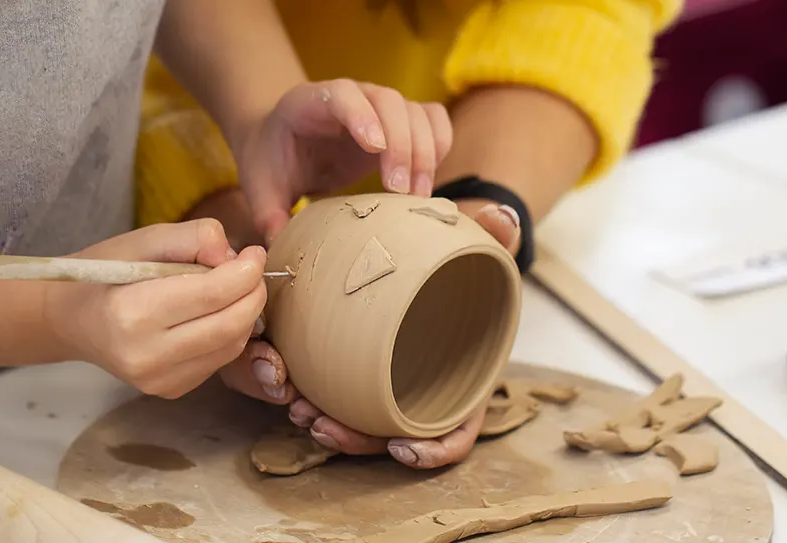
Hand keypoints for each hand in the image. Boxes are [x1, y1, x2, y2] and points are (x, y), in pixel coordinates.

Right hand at [44, 220, 267, 398]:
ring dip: (247, 313)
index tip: (255, 253)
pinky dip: (231, 332)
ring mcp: (158, 380)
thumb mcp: (146, 239)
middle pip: (230, 325)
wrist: (72, 319)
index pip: (212, 295)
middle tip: (253, 270)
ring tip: (235, 287)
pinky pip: (220, 360)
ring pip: (232, 345)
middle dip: (254, 293)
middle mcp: (145, 355)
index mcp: (131, 314)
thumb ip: (194, 238)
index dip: (246, 272)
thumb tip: (236, 258)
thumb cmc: (108, 272)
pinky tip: (218, 313)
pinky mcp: (171, 390)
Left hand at [226, 199, 521, 467]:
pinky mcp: (352, 363)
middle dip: (354, 439)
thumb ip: (495, 235)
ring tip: (296, 405)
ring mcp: (386, 383)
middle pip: (392, 434)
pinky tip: (283, 379)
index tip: (401, 448)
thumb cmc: (459, 264)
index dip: (433, 450)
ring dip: (324, 421)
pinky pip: (330, 390)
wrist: (428, 258)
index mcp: (461, 378)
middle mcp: (422, 390)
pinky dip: (309, 391)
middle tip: (318, 421)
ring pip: (357, 421)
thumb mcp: (479, 248)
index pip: (457, 431)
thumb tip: (502, 218)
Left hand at [233, 79, 452, 242]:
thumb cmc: (274, 160)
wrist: (285, 139)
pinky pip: (435, 122)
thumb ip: (267, 214)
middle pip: (391, 103)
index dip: (362, 116)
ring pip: (419, 113)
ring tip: (416, 197)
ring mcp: (382, 106)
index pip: (343, 95)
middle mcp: (354, 95)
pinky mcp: (402, 123)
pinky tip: (426, 183)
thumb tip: (280, 247)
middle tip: (399, 193)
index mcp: (311, 102)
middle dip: (402, 147)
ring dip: (425, 154)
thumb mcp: (261, 186)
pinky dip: (439, 148)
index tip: (375, 149)